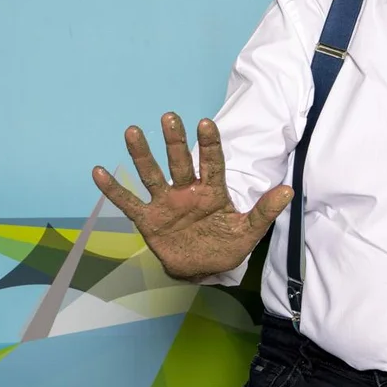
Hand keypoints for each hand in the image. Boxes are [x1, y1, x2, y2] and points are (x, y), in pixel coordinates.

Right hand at [92, 114, 292, 279]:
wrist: (201, 269)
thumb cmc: (225, 246)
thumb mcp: (248, 231)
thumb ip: (264, 211)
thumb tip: (288, 190)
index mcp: (212, 191)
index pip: (211, 163)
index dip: (209, 145)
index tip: (206, 123)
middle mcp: (186, 192)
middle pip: (179, 162)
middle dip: (174, 141)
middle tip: (170, 117)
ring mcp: (166, 204)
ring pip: (152, 175)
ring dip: (142, 155)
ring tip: (132, 131)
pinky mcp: (148, 220)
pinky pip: (129, 203)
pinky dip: (113, 190)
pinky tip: (98, 172)